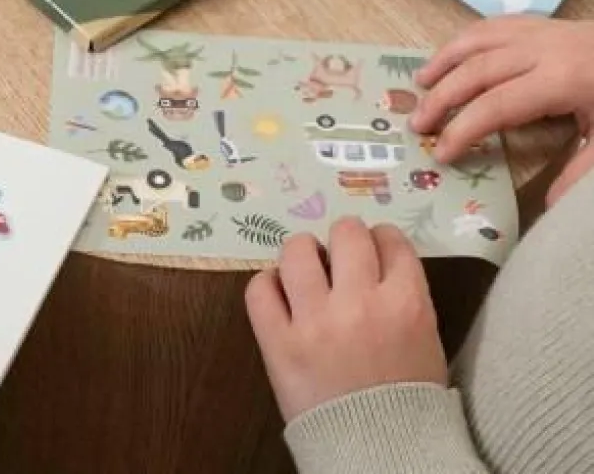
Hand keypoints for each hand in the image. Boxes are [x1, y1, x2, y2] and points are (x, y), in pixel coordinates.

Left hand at [245, 219, 445, 422]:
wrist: (380, 458)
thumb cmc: (407, 402)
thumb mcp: (425, 342)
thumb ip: (404, 297)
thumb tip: (375, 261)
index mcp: (406, 304)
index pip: (392, 241)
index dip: (381, 239)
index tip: (374, 247)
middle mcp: (361, 303)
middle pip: (346, 233)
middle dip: (344, 238)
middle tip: (339, 256)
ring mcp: (316, 321)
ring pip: (297, 251)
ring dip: (303, 253)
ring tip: (305, 267)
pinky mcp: (279, 343)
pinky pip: (259, 289)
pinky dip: (266, 285)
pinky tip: (278, 293)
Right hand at [410, 16, 593, 166]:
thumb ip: (582, 172)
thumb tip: (548, 209)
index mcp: (562, 80)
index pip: (496, 105)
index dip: (464, 129)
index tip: (441, 153)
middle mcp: (543, 49)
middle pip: (476, 70)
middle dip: (442, 98)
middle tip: (417, 124)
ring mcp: (541, 31)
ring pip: (478, 39)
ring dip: (444, 60)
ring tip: (419, 82)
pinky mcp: (544, 23)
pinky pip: (494, 24)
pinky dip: (466, 39)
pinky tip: (452, 54)